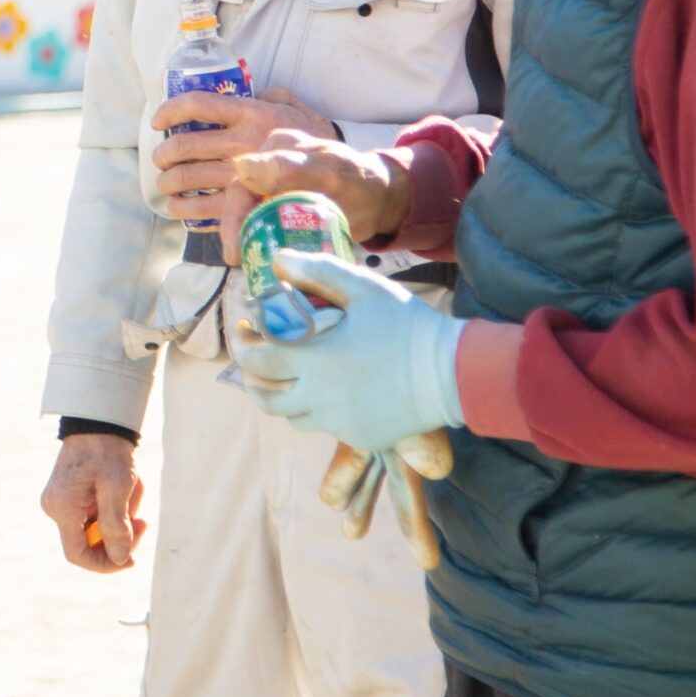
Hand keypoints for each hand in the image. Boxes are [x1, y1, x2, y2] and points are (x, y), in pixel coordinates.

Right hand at [43, 435, 147, 571]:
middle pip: (90, 542)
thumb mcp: (117, 488)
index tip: (131, 560)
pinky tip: (124, 488)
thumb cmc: (107, 451)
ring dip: (120, 516)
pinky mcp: (68, 496)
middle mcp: (55, 508)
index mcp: (63, 509)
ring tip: (134, 491)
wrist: (98, 421)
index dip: (105, 565)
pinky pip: (95, 514)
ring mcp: (61, 502)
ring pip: (96, 528)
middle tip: (142, 520)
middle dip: (120, 533)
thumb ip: (117, 526)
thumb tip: (120, 559)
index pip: (78, 555)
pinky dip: (114, 507)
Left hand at [151, 88, 336, 229]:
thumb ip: (275, 99)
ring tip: (167, 185)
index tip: (159, 121)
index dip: (172, 111)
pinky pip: (203, 208)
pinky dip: (185, 209)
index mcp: (255, 114)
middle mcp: (245, 142)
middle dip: (165, 154)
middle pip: (186, 145)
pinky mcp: (248, 208)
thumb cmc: (324, 148)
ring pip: (189, 178)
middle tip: (161, 160)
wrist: (356, 185)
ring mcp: (244, 177)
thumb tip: (257, 92)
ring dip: (170, 183)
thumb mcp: (301, 113)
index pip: (200, 104)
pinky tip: (181, 208)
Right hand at [216, 129, 409, 263]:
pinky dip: (261, 245)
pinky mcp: (282, 209)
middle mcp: (268, 167)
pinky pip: (264, 226)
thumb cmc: (360, 179)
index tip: (236, 247)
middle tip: (239, 262)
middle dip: (237, 234)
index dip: (234, 216)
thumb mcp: (328, 171)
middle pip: (241, 203)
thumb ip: (290, 168)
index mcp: (275, 150)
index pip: (242, 184)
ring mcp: (274, 189)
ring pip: (249, 216)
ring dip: (247, 242)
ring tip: (250, 269)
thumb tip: (243, 166)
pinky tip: (262, 265)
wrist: (382, 200)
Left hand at [230, 251, 464, 453]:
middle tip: (254, 357)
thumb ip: (316, 271)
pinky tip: (325, 391)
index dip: (242, 344)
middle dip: (251, 375)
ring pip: (290, 416)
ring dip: (280, 397)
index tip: (243, 329)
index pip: (256, 359)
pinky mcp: (360, 437)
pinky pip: (324, 427)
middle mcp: (319, 397)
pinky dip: (315, 411)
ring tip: (283, 377)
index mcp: (313, 360)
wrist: (453, 373)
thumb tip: (276, 260)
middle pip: (265, 396)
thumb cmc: (407, 325)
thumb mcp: (363, 288)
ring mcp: (338, 422)